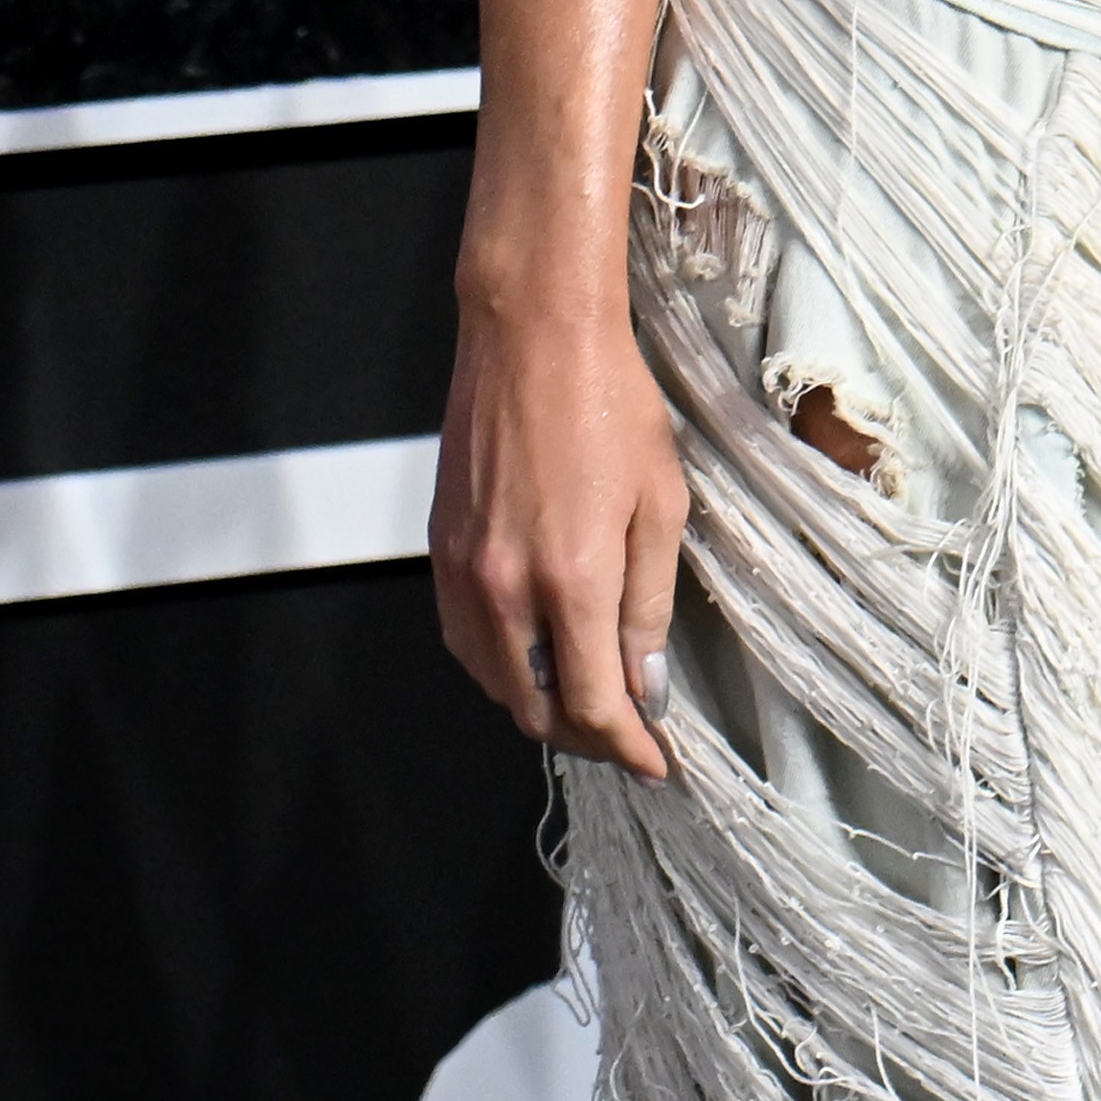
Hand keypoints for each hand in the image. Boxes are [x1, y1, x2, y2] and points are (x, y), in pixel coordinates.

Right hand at [432, 286, 690, 778]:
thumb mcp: (660, 503)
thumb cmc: (609, 401)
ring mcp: (463, 574)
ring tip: (589, 703)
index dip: (630, 747)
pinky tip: (535, 659)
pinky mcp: (440, 554)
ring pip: (495, 684)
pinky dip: (501, 669)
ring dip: (542, 708)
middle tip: (631, 737)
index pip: (594, 704)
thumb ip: (650, 604)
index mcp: (570, 580)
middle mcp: (504, 590)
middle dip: (588, 737)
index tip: (659, 764)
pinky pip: (464, 643)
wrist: (532, 336)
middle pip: (537, 709)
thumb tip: (646, 683)